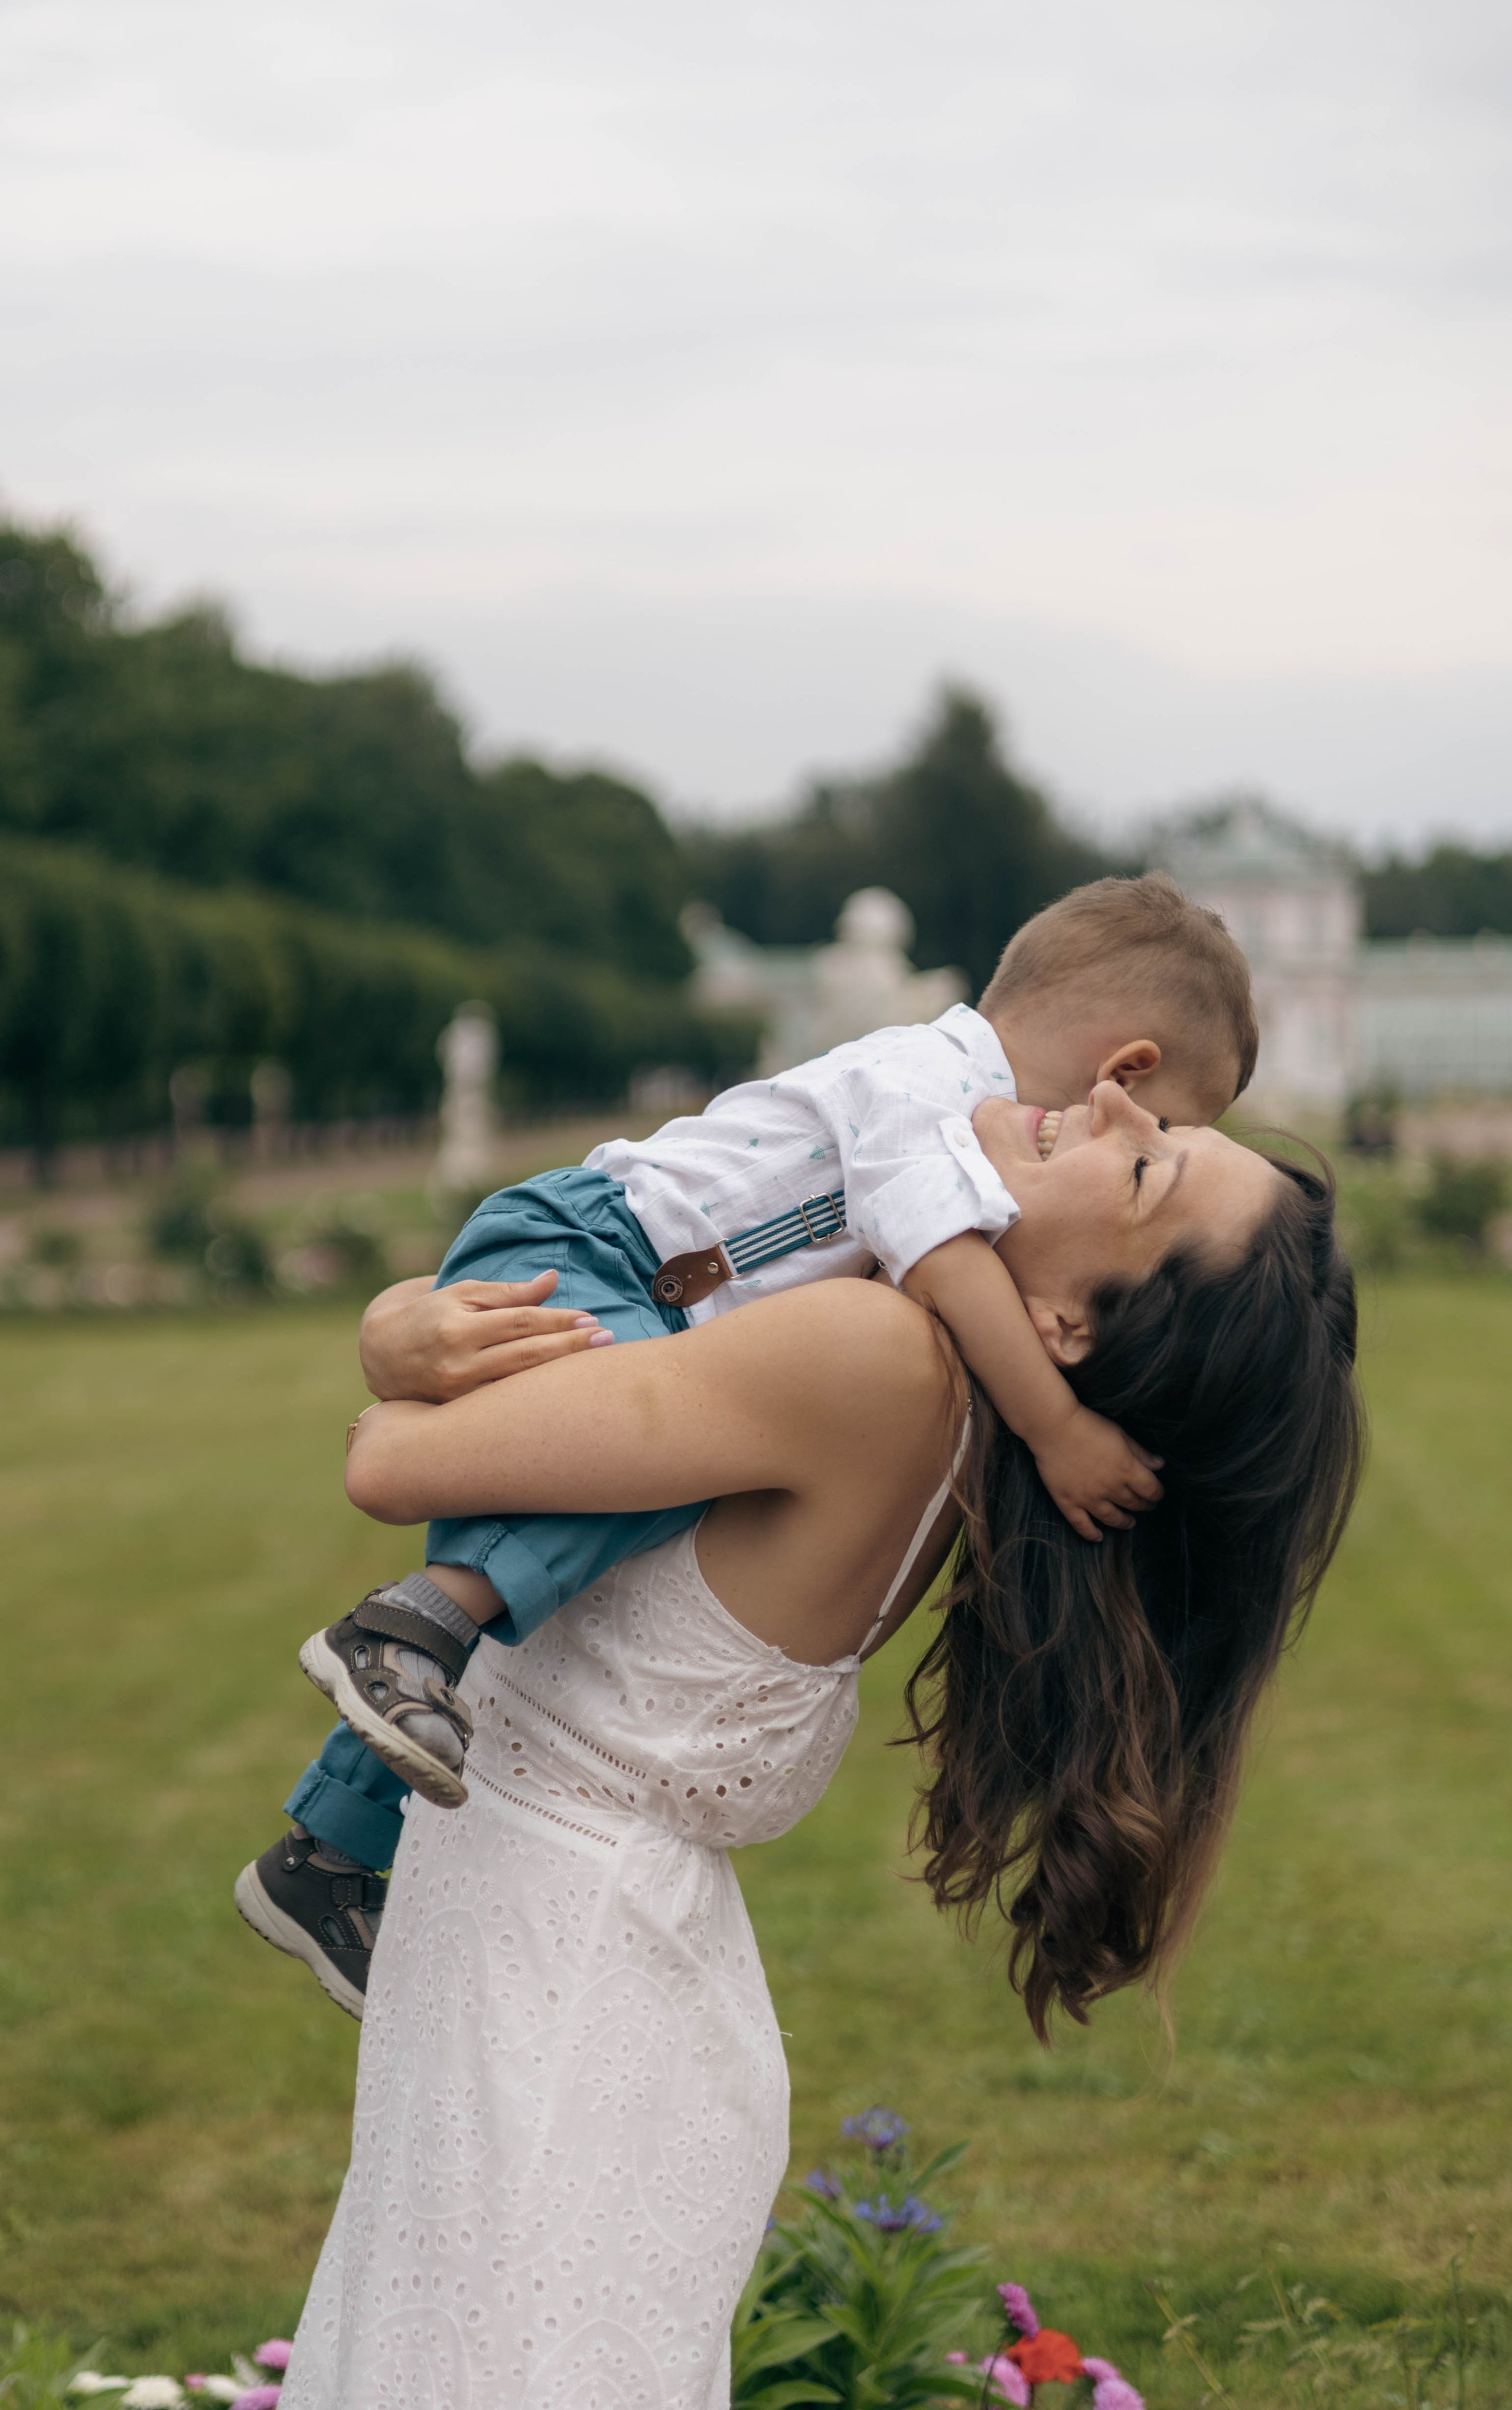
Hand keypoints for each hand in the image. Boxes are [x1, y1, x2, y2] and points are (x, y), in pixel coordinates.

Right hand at [358, 1271, 612, 1401]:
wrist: (381, 1356)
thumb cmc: (428, 1316)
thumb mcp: (462, 1294)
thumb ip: (508, 1293)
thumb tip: (552, 1280)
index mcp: (458, 1329)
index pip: (521, 1323)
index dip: (559, 1321)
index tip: (592, 1320)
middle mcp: (459, 1365)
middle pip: (528, 1356)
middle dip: (571, 1348)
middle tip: (608, 1340)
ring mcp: (460, 1395)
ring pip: (521, 1385)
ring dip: (562, 1374)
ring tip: (596, 1364)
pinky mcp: (462, 1414)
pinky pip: (507, 1405)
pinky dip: (537, 1397)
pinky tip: (564, 1390)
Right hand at [1029, 1402, 1162, 1541]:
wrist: (1054, 1427)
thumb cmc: (1089, 1426)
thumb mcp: (1120, 1434)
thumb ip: (1141, 1453)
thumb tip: (1160, 1465)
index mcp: (1126, 1469)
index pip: (1151, 1490)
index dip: (1157, 1494)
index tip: (1157, 1494)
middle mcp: (1110, 1488)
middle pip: (1133, 1504)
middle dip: (1143, 1506)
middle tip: (1145, 1506)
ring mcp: (1088, 1498)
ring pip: (1112, 1518)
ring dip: (1124, 1522)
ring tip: (1129, 1523)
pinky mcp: (1068, 1502)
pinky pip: (1082, 1525)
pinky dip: (1091, 1534)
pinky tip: (1098, 1537)